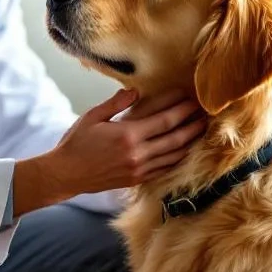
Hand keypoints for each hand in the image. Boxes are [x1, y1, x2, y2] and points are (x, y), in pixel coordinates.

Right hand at [13, 89, 206, 214]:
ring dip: (190, 142)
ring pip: (174, 155)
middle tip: (206, 115)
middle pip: (175, 138)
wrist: (66, 174)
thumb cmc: (76, 143)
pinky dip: (177, 159)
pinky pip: (164, 169)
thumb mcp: (92, 117)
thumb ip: (116, 103)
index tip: (193, 101)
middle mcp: (137, 154)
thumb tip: (135, 91)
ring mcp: (139, 169)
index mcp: (128, 135)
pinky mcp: (137, 179)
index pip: (164, 121)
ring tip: (201, 131)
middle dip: (193, 125)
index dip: (182, 111)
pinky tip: (184, 150)